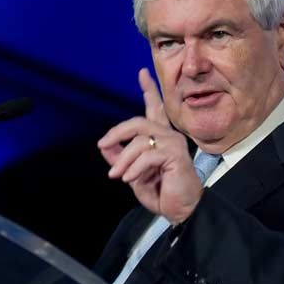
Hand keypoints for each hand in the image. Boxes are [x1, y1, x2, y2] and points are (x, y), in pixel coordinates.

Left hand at [98, 68, 202, 223]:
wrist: (181, 211)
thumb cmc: (161, 192)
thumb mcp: (132, 174)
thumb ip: (120, 158)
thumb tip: (105, 146)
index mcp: (160, 138)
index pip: (154, 108)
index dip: (149, 90)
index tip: (142, 73)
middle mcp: (169, 136)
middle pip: (138, 123)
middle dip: (116, 133)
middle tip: (102, 145)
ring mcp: (174, 144)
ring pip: (138, 141)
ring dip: (123, 160)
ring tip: (117, 176)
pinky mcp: (175, 155)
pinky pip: (147, 155)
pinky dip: (134, 168)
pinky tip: (130, 179)